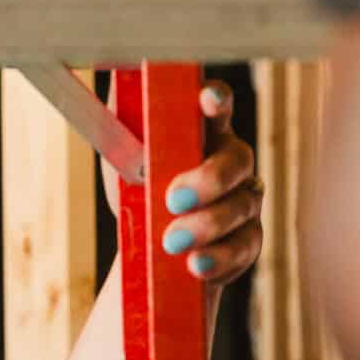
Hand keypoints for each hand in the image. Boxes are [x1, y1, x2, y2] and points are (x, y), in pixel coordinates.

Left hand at [103, 79, 262, 286]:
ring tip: (172, 243)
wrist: (150, 249)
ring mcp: (244, 199)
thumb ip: (124, 128)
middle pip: (238, 159)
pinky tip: (196, 265)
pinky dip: (218, 258)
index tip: (208, 100)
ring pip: (242, 206)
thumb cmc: (139, 189)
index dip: (217, 99)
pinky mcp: (247, 239)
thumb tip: (111, 93)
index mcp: (203, 131)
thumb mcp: (125, 159)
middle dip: (209, 180)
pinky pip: (244, 246)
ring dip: (208, 225)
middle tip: (173, 200)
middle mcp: (231, 160)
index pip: (216, 105)